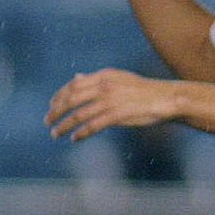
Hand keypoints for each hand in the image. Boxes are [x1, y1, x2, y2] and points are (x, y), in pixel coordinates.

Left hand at [45, 68, 176, 140]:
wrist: (166, 98)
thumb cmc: (142, 90)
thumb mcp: (117, 79)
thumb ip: (95, 80)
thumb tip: (75, 77)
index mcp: (103, 76)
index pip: (73, 85)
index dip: (58, 96)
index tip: (51, 106)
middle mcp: (105, 86)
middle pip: (71, 99)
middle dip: (56, 111)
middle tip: (47, 122)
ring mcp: (111, 101)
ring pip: (79, 114)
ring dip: (64, 125)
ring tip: (56, 134)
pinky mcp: (118, 115)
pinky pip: (93, 126)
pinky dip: (81, 133)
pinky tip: (75, 138)